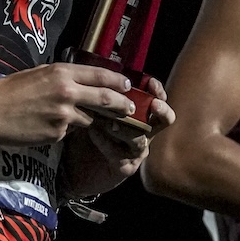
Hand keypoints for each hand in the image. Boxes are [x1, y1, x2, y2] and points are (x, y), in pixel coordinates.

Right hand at [0, 63, 135, 146]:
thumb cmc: (9, 90)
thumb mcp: (38, 73)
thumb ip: (63, 76)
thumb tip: (84, 80)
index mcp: (62, 73)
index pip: (101, 76)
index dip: (119, 82)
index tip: (128, 87)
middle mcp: (67, 92)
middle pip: (107, 99)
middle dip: (124, 105)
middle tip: (131, 109)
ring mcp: (63, 115)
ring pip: (90, 120)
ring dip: (92, 121)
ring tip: (82, 120)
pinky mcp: (57, 134)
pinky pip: (70, 132)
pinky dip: (66, 131)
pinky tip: (48, 127)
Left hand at [69, 78, 176, 195]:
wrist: (74, 163)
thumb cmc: (86, 130)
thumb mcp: (94, 107)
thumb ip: (102, 94)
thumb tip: (101, 72)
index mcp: (141, 114)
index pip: (158, 99)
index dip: (158, 90)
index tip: (150, 83)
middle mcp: (145, 133)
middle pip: (165, 120)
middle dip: (161, 110)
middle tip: (153, 104)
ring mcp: (137, 152)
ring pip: (139, 138)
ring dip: (123, 127)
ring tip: (105, 119)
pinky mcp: (126, 168)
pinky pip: (120, 154)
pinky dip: (105, 142)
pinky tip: (92, 133)